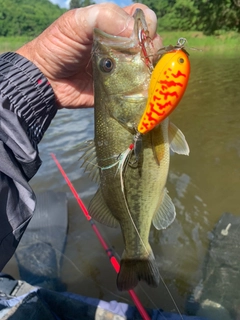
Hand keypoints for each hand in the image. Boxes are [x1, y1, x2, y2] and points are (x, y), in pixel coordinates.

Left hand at [16, 3, 160, 108]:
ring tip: (138, 75)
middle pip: (151, 44)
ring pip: (150, 67)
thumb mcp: (76, 22)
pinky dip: (145, 90)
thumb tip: (136, 34)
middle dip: (150, 50)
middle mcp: (124, 46)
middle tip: (137, 59)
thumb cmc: (59, 46)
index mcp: (116, 26)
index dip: (146, 26)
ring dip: (150, 70)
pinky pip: (141, 89)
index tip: (139, 38)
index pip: (144, 19)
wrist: (46, 80)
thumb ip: (105, 17)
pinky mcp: (122, 89)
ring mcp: (124, 69)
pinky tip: (142, 89)